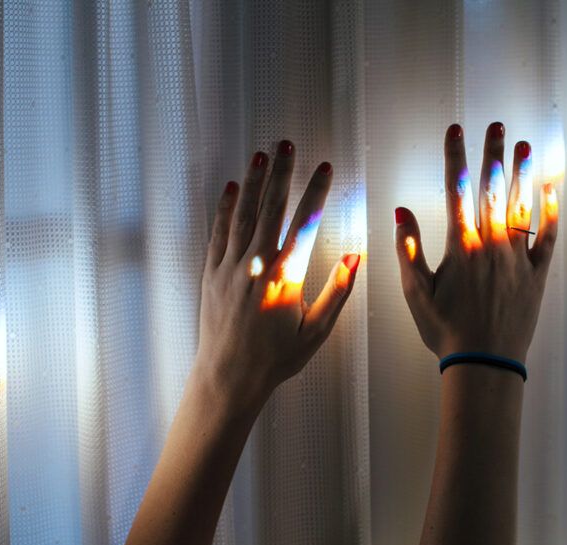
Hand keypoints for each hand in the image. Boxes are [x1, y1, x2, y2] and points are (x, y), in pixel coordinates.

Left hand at [194, 141, 360, 415]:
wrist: (229, 377)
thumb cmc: (276, 358)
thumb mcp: (317, 330)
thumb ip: (338, 291)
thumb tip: (354, 256)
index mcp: (286, 277)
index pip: (305, 224)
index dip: (316, 192)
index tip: (325, 169)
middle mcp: (256, 265)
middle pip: (271, 208)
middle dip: (281, 173)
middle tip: (287, 145)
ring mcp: (231, 267)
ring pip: (243, 214)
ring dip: (253, 182)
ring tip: (261, 155)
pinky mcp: (212, 274)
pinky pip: (218, 232)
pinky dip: (225, 208)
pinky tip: (231, 188)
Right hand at [394, 122, 557, 362]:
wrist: (485, 362)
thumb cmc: (445, 329)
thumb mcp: (415, 292)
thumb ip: (408, 248)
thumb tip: (400, 210)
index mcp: (460, 247)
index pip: (456, 190)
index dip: (455, 157)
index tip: (455, 130)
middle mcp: (491, 245)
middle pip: (491, 190)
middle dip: (493, 154)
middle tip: (497, 125)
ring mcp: (517, 258)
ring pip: (520, 207)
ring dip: (522, 174)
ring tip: (525, 146)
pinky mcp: (537, 274)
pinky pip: (547, 237)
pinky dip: (551, 213)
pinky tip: (551, 189)